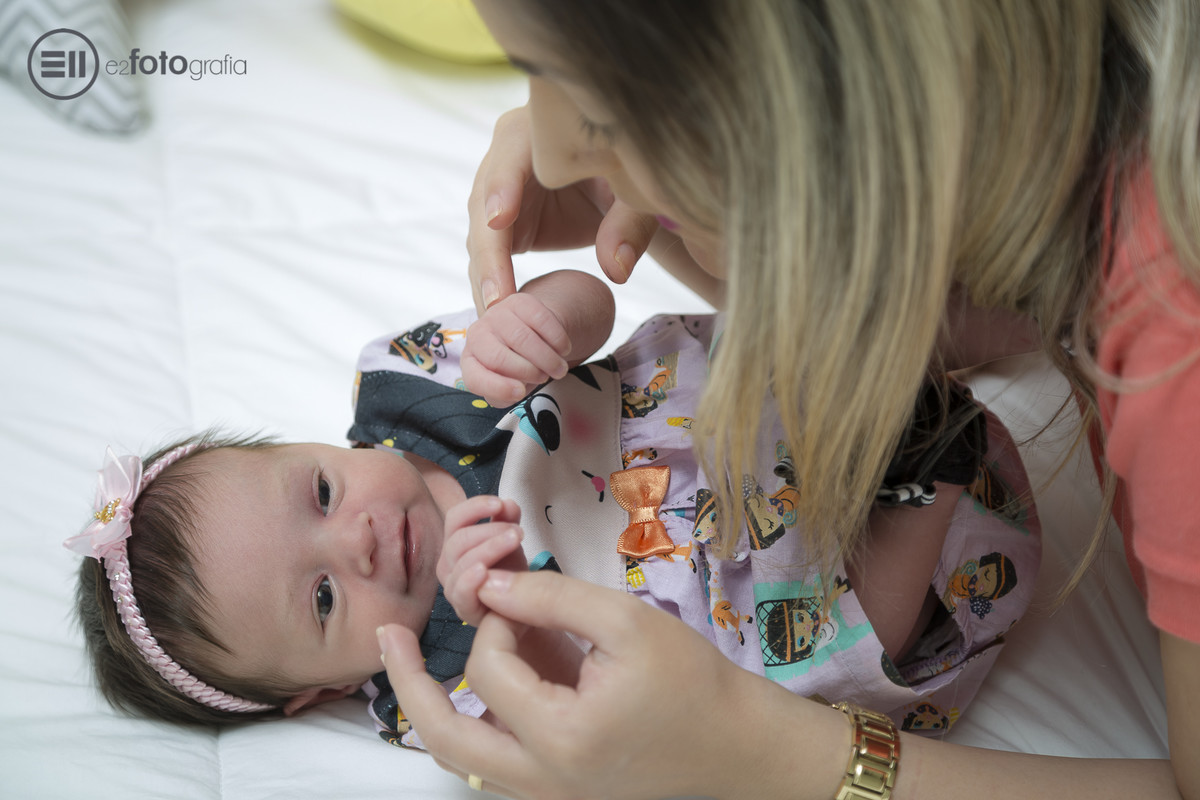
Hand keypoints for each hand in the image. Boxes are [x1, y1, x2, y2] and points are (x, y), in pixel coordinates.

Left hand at [378, 570, 795, 799]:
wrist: (733, 743)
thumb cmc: (688, 678)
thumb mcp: (625, 621)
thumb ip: (553, 599)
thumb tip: (490, 586)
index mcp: (561, 738)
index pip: (492, 670)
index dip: (498, 619)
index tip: (521, 595)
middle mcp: (541, 781)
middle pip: (445, 737)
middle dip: (408, 682)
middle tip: (387, 636)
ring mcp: (545, 795)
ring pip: (461, 757)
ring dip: (433, 707)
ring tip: (409, 660)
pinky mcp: (554, 793)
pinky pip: (490, 762)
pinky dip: (471, 722)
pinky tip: (471, 685)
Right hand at [437, 495, 526, 626]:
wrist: (520, 610)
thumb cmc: (510, 573)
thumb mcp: (511, 540)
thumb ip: (507, 519)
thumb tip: (508, 504)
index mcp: (457, 542)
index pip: (456, 517)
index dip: (475, 507)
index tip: (499, 503)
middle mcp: (449, 563)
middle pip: (458, 539)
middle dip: (489, 530)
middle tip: (516, 530)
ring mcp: (454, 587)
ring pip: (461, 563)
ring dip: (489, 549)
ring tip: (514, 541)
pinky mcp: (464, 610)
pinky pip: (460, 592)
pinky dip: (470, 580)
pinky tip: (484, 571)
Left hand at [461, 292, 570, 406]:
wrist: (533, 335)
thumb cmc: (518, 366)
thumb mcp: (509, 386)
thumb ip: (506, 394)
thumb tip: (516, 389)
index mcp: (471, 362)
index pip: (475, 378)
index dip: (497, 388)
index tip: (520, 393)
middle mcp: (477, 335)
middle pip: (498, 358)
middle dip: (527, 372)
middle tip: (545, 378)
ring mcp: (497, 315)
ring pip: (521, 339)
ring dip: (547, 358)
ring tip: (559, 368)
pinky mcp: (519, 301)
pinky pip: (540, 320)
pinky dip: (557, 339)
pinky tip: (563, 349)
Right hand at [467, 105, 658, 311]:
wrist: (624, 191)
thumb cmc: (632, 179)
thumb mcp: (638, 195)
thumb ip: (630, 225)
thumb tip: (615, 269)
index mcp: (537, 134)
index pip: (511, 156)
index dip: (503, 187)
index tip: (499, 220)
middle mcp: (506, 159)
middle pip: (484, 205)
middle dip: (490, 255)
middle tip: (497, 302)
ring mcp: (499, 195)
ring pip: (481, 237)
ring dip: (486, 280)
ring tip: (496, 323)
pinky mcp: (504, 225)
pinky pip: (489, 257)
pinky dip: (493, 288)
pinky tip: (498, 322)